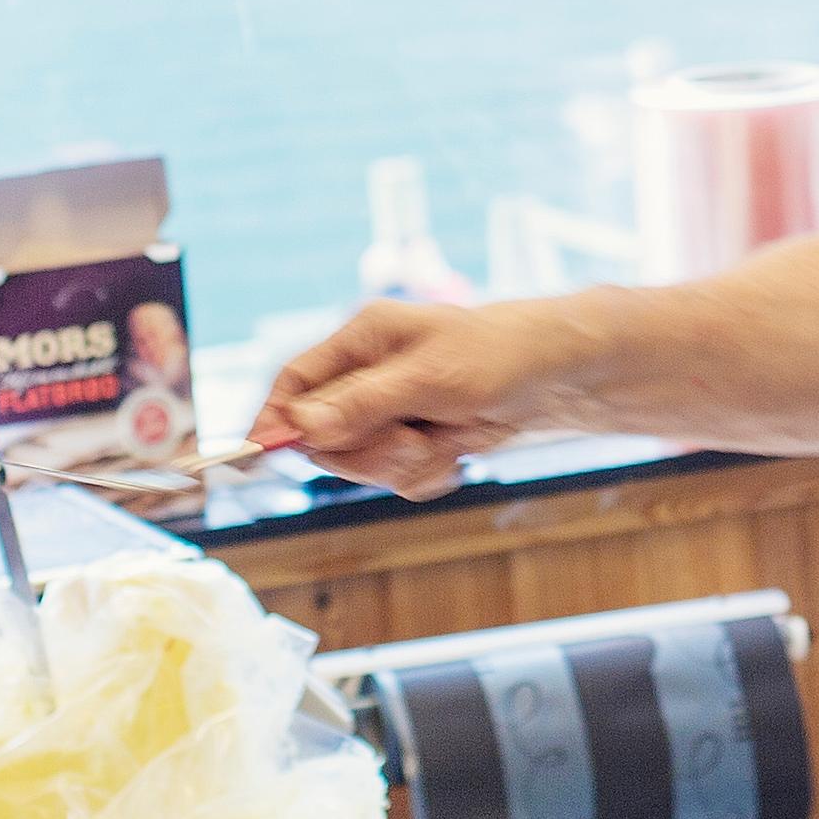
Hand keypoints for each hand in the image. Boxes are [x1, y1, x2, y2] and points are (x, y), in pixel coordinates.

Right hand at [252, 299, 570, 496]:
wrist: (557, 378)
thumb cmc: (498, 356)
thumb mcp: (430, 378)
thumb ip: (364, 403)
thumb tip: (303, 428)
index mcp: (362, 340)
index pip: (295, 382)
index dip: (274, 420)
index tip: (261, 457)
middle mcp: (368, 375)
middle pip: (323, 436)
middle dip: (365, 452)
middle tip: (410, 442)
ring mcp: (391, 411)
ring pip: (361, 463)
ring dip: (401, 465)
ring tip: (443, 440)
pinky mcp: (416, 441)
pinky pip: (397, 479)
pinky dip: (427, 474)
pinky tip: (458, 451)